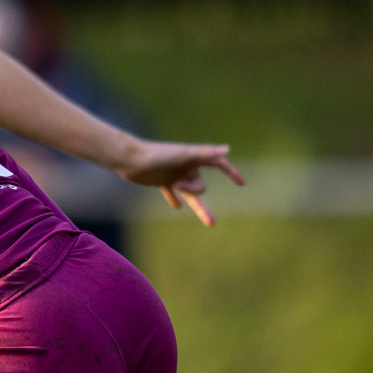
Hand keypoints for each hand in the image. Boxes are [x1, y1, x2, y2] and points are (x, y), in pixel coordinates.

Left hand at [114, 139, 244, 226]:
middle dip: (203, 204)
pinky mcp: (162, 180)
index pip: (218, 164)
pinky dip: (175, 199)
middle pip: (201, 187)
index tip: (242, 183)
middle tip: (211, 223)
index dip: (231, 172)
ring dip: (198, 207)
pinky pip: (172, 193)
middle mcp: (186, 167)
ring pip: (190, 194)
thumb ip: (205, 153)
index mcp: (194, 158)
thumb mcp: (183, 155)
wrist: (130, 159)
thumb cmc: (158, 155)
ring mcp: (174, 174)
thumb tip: (227, 148)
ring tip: (210, 223)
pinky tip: (177, 206)